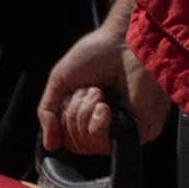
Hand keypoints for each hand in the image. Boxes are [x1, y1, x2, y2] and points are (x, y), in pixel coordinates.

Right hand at [37, 23, 170, 156]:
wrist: (124, 42)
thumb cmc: (97, 54)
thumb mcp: (60, 81)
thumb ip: (48, 112)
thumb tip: (49, 146)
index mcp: (89, 114)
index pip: (67, 138)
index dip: (62, 120)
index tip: (71, 95)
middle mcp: (107, 124)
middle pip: (76, 144)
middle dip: (73, 115)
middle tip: (88, 90)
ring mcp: (123, 129)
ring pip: (89, 146)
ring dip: (84, 115)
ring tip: (98, 92)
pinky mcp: (140, 131)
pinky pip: (108, 144)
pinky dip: (99, 125)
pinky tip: (105, 107)